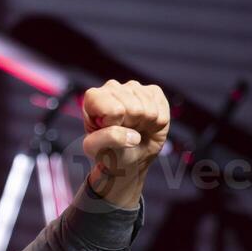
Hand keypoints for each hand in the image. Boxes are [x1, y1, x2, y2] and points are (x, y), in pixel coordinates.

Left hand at [80, 79, 169, 208]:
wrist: (130, 162)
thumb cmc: (109, 157)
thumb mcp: (101, 153)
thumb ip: (108, 140)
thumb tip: (130, 135)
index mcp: (92, 100)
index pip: (101, 100)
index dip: (109, 118)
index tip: (111, 131)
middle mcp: (111, 89)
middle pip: (125, 103)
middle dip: (127, 123)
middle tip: (126, 135)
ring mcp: (133, 89)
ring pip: (144, 104)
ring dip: (143, 122)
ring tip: (136, 131)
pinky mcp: (153, 92)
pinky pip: (159, 103)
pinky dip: (158, 118)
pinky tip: (147, 125)